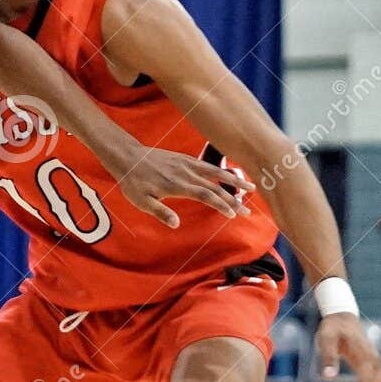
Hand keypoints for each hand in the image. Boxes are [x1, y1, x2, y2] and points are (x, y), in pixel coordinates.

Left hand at [108, 141, 254, 227]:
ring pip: (216, 172)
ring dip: (234, 181)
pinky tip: (230, 176)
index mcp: (177, 185)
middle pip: (215, 186)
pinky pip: (207, 165)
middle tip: (247, 212)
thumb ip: (160, 212)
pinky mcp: (185, 159)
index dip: (220, 204)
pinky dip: (221, 171)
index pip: (205, 195)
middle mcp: (185, 173)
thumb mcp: (142, 201)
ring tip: (252, 187)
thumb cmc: (133, 183)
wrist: (128, 157)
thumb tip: (176, 224)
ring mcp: (187, 164)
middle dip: (233, 199)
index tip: (233, 214)